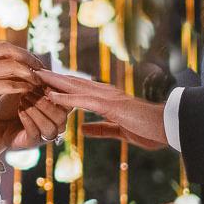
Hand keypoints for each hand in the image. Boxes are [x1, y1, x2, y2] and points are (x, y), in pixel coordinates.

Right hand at [0, 40, 44, 138]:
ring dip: (29, 74)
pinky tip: (29, 91)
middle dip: (29, 59)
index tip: (33, 62)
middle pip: (9, 50)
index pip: (2, 45)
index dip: (21, 53)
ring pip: (12, 66)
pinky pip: (9, 84)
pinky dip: (22, 87)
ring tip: (38, 82)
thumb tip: (12, 60)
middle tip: (41, 69)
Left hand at [0, 86, 70, 150]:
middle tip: (28, 93)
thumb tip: (43, 75)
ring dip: (35, 112)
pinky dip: (27, 120)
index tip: (43, 85)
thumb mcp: (25, 88)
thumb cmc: (13, 102)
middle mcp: (57, 124)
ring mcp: (46, 134)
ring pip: (49, 127)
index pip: (68, 103)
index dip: (58, 94)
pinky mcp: (33, 142)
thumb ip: (37, 82)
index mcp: (59, 109)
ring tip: (22, 101)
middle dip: (44, 103)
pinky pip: (35, 133)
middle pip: (61, 116)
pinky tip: (20, 110)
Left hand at [36, 70, 169, 150]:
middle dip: (54, 78)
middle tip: (34, 71)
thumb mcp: (119, 132)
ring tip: (36, 76)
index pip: (80, 90)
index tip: (44, 83)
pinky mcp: (111, 106)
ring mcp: (109, 98)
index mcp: (108, 99)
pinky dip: (66, 97)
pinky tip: (51, 95)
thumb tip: (82, 129)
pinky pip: (84, 100)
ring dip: (55, 82)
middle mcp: (107, 93)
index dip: (62, 86)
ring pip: (76, 86)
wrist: (169, 127)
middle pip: (74, 83)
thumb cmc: (149, 129)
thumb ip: (100, 129)